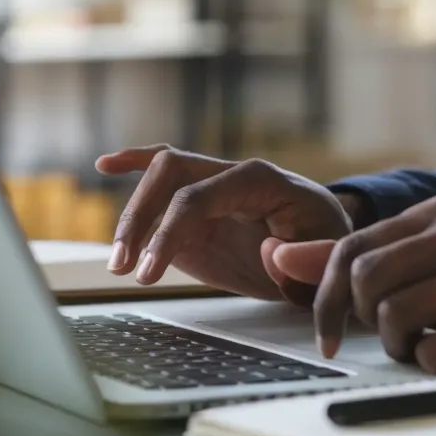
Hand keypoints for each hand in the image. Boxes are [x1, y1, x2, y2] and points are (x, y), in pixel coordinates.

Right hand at [96, 145, 353, 302]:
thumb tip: (271, 250)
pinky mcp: (198, 206)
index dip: (169, 231)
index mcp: (262, 181)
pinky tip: (106, 165)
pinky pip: (163, 175)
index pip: (202, 195)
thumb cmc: (328, 247)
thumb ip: (307, 257)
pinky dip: (134, 164)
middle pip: (171, 175)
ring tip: (117, 265)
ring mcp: (212, 187)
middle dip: (141, 220)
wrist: (324, 247)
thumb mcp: (329, 259)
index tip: (150, 271)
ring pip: (158, 179)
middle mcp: (231, 175)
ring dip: (131, 218)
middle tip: (126, 268)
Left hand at [273, 194, 435, 372]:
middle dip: (363, 322)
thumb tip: (282, 258)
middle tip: (395, 337)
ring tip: (433, 345)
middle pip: (364, 281)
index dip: (325, 294)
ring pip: (395, 318)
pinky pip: (435, 355)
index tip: (327, 332)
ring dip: (402, 347)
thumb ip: (383, 251)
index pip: (352, 245)